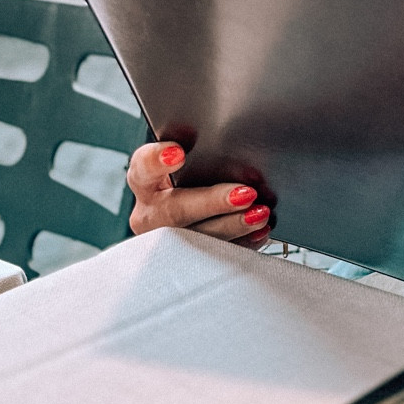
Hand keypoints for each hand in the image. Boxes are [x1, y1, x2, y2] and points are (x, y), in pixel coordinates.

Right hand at [127, 142, 271, 246]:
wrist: (190, 213)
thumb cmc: (191, 178)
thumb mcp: (190, 161)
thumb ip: (202, 152)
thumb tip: (235, 141)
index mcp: (145, 183)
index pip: (143, 167)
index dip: (157, 160)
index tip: (178, 153)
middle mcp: (150, 214)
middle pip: (175, 210)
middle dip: (212, 202)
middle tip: (246, 194)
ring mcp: (167, 242)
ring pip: (197, 238)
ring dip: (233, 226)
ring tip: (260, 213)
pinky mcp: (188, 261)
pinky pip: (215, 256)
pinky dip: (242, 244)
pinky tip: (260, 232)